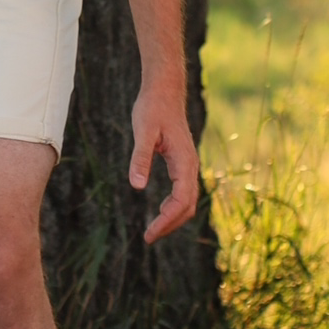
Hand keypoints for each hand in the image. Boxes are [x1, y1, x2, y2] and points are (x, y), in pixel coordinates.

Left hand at [130, 78, 199, 244]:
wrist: (164, 90)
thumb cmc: (152, 108)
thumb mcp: (143, 132)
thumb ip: (140, 158)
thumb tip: (137, 187)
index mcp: (184, 161)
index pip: (180, 201)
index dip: (166, 221)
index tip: (149, 234)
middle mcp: (190, 166)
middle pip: (187, 206)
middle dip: (170, 224)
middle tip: (148, 237)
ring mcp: (188, 164)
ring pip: (187, 200)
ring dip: (173, 218)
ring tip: (154, 230)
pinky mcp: (182, 161)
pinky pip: (183, 191)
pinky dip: (174, 206)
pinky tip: (161, 210)